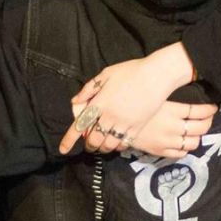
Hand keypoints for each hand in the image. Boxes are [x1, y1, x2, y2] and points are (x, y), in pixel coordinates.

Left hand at [59, 43, 196, 155]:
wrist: (157, 75)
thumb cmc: (131, 71)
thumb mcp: (106, 74)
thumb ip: (89, 89)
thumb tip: (75, 101)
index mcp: (100, 102)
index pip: (80, 125)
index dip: (69, 139)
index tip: (62, 149)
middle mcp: (110, 116)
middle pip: (93, 139)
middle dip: (88, 145)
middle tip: (88, 144)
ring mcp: (125, 123)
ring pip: (108, 145)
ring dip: (102, 148)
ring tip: (101, 146)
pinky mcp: (138, 127)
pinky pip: (124, 143)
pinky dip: (117, 147)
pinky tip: (116, 143)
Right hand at [112, 101, 217, 158]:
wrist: (114, 122)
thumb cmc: (132, 102)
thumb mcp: (151, 94)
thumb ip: (168, 91)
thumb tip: (182, 80)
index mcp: (172, 110)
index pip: (200, 111)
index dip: (209, 110)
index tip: (212, 107)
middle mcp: (173, 126)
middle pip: (201, 127)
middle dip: (208, 122)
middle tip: (208, 118)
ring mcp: (167, 141)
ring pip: (193, 142)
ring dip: (198, 136)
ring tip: (198, 130)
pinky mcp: (160, 151)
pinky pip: (180, 153)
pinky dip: (186, 147)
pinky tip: (185, 141)